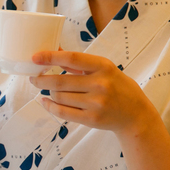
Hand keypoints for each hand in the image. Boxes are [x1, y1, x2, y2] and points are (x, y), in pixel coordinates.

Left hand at [28, 50, 158, 138]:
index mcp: (104, 67)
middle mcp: (100, 84)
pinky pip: (62, 112)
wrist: (135, 114)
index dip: (50, 57)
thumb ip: (80, 62)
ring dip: (49, 92)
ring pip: (59, 96)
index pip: (72, 59)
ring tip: (48, 89)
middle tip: (33, 78)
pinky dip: (50, 106)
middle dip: (42, 79)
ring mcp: (96, 103)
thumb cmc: (117, 87)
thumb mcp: (104, 69)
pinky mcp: (91, 119)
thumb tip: (54, 51)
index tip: (34, 57)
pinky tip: (45, 101)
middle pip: (60, 81)